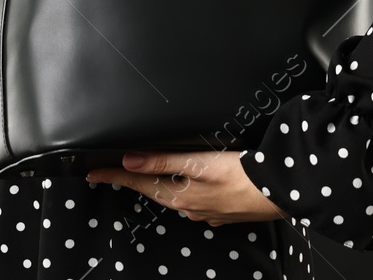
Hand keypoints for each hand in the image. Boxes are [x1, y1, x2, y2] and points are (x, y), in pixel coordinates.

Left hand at [85, 150, 290, 225]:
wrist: (280, 190)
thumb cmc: (242, 176)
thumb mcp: (197, 163)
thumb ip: (162, 160)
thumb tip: (129, 160)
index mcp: (180, 195)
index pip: (137, 183)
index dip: (113, 176)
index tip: (92, 174)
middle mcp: (190, 207)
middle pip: (154, 191)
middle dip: (135, 181)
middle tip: (115, 172)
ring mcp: (207, 212)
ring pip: (175, 196)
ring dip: (160, 185)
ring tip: (148, 176)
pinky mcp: (223, 211)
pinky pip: (196, 201)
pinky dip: (185, 191)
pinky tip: (191, 185)